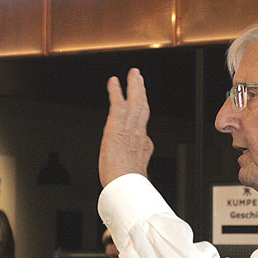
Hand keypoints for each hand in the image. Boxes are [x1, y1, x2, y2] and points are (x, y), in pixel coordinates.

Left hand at [99, 67, 153, 186]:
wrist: (125, 183)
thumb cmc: (126, 183)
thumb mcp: (135, 174)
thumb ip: (137, 168)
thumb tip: (139, 173)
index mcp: (143, 145)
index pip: (143, 125)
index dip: (142, 115)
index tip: (141, 107)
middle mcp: (139, 133)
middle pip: (143, 107)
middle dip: (142, 92)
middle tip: (140, 79)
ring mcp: (129, 127)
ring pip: (135, 101)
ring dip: (134, 85)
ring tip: (133, 74)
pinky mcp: (117, 124)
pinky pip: (118, 102)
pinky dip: (116, 91)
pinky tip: (113, 81)